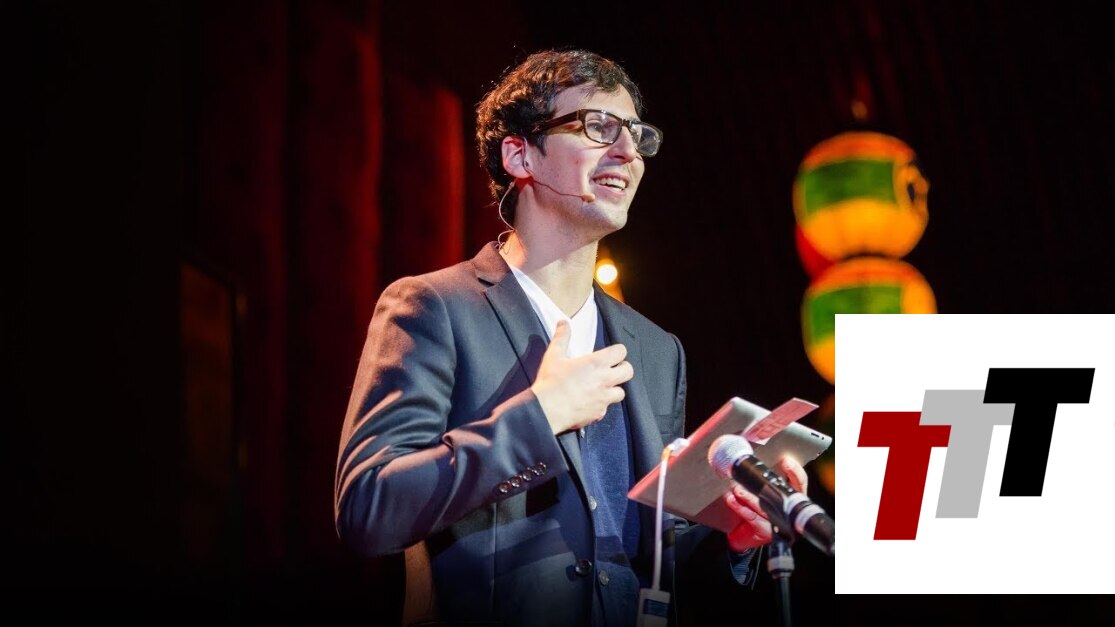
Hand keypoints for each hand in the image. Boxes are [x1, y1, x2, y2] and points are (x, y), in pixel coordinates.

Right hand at [531, 319, 633, 434]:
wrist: (546, 410)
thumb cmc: (550, 382)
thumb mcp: (554, 355)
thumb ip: (562, 337)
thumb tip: (563, 322)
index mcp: (596, 363)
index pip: (621, 352)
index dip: (617, 351)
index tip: (610, 354)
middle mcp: (605, 380)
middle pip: (628, 371)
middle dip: (622, 369)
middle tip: (612, 370)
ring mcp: (603, 398)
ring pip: (621, 392)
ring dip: (614, 389)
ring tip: (602, 388)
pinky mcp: (598, 413)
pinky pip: (606, 408)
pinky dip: (600, 405)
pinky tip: (590, 403)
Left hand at [724, 456, 808, 552]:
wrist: (749, 534)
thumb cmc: (761, 507)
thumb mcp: (767, 491)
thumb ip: (767, 478)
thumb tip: (756, 459)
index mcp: (793, 497)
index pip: (800, 482)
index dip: (795, 472)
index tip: (786, 461)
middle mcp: (788, 510)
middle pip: (786, 497)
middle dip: (770, 487)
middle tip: (756, 475)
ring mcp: (778, 522)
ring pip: (764, 508)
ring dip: (749, 497)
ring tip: (737, 488)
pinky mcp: (765, 531)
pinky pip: (751, 517)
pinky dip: (740, 507)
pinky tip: (731, 499)